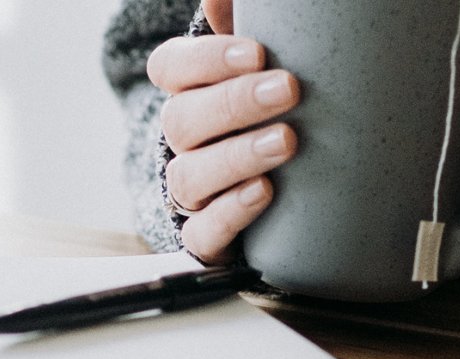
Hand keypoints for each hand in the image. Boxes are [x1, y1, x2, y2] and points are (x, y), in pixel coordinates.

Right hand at [147, 0, 299, 263]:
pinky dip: (229, 214)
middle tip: (288, 89)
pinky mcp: (207, 236)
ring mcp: (192, 190)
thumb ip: (249, 19)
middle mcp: (183, 140)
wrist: (289, 192)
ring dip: (236, 157)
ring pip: (189, 176)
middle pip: (182, 119)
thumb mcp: (263, 63)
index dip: (206, 60)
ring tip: (285, 142)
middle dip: (235, 103)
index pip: (170, 67)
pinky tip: (264, 192)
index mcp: (189, 90)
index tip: (257, 51)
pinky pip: (202, 233)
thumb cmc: (275, 110)